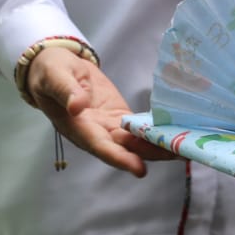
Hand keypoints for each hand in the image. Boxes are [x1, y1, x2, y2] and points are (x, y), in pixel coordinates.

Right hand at [27, 47, 164, 175]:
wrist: (54, 66)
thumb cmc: (50, 72)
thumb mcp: (54, 77)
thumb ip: (66, 91)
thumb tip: (77, 106)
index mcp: (76, 127)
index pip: (100, 146)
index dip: (120, 158)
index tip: (139, 168)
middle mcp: (94, 132)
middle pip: (124, 148)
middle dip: (149, 154)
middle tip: (176, 155)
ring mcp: (107, 126)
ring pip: (134, 141)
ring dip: (157, 146)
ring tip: (184, 148)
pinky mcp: (117, 116)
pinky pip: (137, 128)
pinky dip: (154, 132)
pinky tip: (174, 134)